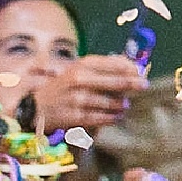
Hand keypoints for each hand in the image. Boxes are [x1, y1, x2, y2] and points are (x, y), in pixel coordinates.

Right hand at [25, 54, 149, 131]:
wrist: (37, 107)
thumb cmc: (64, 86)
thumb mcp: (79, 70)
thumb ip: (103, 67)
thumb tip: (131, 64)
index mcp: (82, 64)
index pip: (113, 63)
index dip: (130, 68)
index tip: (140, 71)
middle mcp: (80, 79)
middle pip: (116, 82)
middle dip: (133, 84)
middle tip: (144, 86)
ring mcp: (78, 98)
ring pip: (110, 102)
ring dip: (121, 104)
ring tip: (125, 105)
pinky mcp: (76, 116)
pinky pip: (101, 117)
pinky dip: (112, 117)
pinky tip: (116, 116)